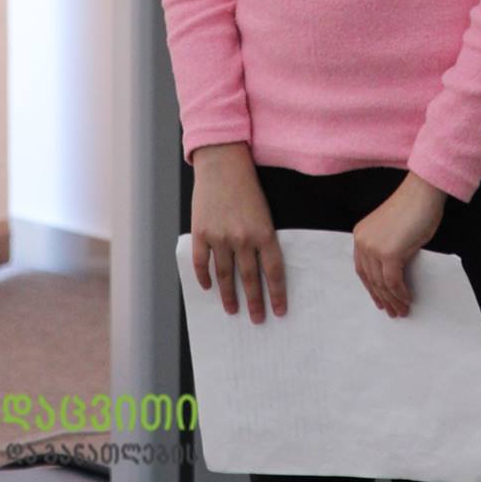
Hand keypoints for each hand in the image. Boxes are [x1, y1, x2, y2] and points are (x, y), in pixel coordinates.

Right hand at [189, 144, 287, 323]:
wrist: (222, 161)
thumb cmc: (247, 185)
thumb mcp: (264, 210)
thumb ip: (263, 238)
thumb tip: (263, 268)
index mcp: (263, 232)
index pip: (273, 272)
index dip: (277, 294)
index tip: (279, 312)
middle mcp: (242, 238)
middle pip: (249, 279)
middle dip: (254, 303)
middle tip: (257, 320)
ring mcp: (219, 236)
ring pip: (225, 276)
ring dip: (229, 296)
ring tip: (232, 310)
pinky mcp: (201, 232)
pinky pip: (201, 263)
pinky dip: (204, 278)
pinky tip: (208, 287)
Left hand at [351, 175, 445, 317]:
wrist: (422, 193)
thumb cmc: (413, 209)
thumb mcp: (391, 233)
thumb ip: (386, 250)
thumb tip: (392, 277)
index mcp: (360, 235)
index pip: (362, 270)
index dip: (371, 288)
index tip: (379, 301)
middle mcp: (362, 241)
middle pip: (371, 279)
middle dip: (382, 298)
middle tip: (393, 312)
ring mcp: (374, 247)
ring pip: (381, 283)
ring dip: (393, 300)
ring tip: (402, 311)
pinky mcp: (389, 253)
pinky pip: (393, 282)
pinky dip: (400, 294)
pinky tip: (407, 300)